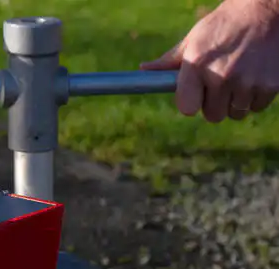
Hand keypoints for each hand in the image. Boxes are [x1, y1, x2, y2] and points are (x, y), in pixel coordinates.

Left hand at [141, 0, 278, 121]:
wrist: (268, 9)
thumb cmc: (226, 25)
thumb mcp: (196, 38)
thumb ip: (171, 61)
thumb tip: (145, 70)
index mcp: (198, 65)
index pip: (187, 108)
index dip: (192, 102)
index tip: (198, 93)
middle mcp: (221, 75)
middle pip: (213, 115)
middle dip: (216, 103)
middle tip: (223, 81)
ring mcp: (247, 81)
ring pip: (236, 113)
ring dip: (238, 100)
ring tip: (242, 74)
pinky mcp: (271, 85)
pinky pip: (257, 106)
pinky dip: (257, 96)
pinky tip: (257, 74)